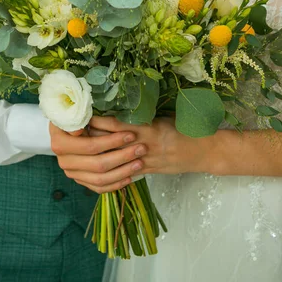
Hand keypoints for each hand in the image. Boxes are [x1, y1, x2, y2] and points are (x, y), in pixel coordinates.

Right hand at [49, 122, 146, 193]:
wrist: (69, 127)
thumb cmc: (77, 116)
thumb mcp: (77, 111)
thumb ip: (81, 119)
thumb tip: (80, 130)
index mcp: (60, 143)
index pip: (90, 146)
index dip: (112, 142)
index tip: (131, 135)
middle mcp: (64, 161)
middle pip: (98, 164)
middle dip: (123, 156)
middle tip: (142, 148)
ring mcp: (72, 173)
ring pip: (100, 179)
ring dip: (123, 172)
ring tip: (140, 163)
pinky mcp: (80, 181)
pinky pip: (99, 188)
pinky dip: (115, 184)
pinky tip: (130, 177)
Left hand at [89, 116, 208, 174]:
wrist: (205, 151)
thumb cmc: (187, 128)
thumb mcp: (164, 117)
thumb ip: (143, 116)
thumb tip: (119, 109)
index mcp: (148, 128)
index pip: (116, 125)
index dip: (97, 121)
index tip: (83, 115)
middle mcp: (144, 145)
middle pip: (110, 143)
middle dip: (92, 138)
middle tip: (75, 132)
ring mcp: (146, 161)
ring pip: (115, 160)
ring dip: (98, 155)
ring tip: (82, 150)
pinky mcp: (150, 171)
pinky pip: (126, 172)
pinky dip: (112, 169)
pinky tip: (99, 166)